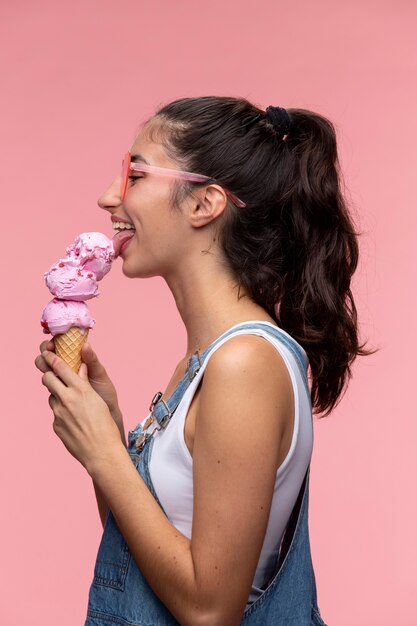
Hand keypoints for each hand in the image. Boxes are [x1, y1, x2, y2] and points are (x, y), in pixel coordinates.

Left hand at [39, 349, 123, 472]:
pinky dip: (62, 413)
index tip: (48, 354)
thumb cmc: (105, 425)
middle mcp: (66, 399)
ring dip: (57, 396)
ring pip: (51, 397)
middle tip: (53, 376)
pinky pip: (56, 414)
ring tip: (72, 404)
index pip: (60, 367)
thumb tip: (80, 370)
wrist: (101, 452)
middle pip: (47, 379)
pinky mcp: (56, 425)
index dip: (52, 358)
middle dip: (48, 375)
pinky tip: (74, 421)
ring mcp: (58, 413)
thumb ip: (85, 384)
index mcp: (80, 389)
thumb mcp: (98, 399)